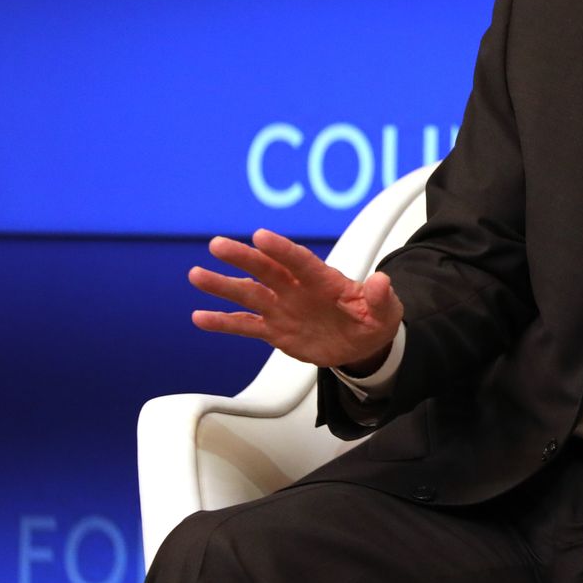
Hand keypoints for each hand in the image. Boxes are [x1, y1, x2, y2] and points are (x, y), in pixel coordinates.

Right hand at [188, 229, 402, 371]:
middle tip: (217, 245)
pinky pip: (245, 325)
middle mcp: (297, 289)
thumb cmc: (374, 320)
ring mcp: (283, 307)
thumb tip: (381, 281)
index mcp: (324, 280)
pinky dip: (223, 322)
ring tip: (197, 275)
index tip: (261, 236)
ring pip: (249, 294)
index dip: (281, 250)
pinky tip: (200, 317)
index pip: (301, 261)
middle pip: (266, 270)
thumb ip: (381, 298)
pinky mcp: (274, 329)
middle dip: (243, 258)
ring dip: (223, 285)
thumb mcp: (386, 312)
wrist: (362, 346)